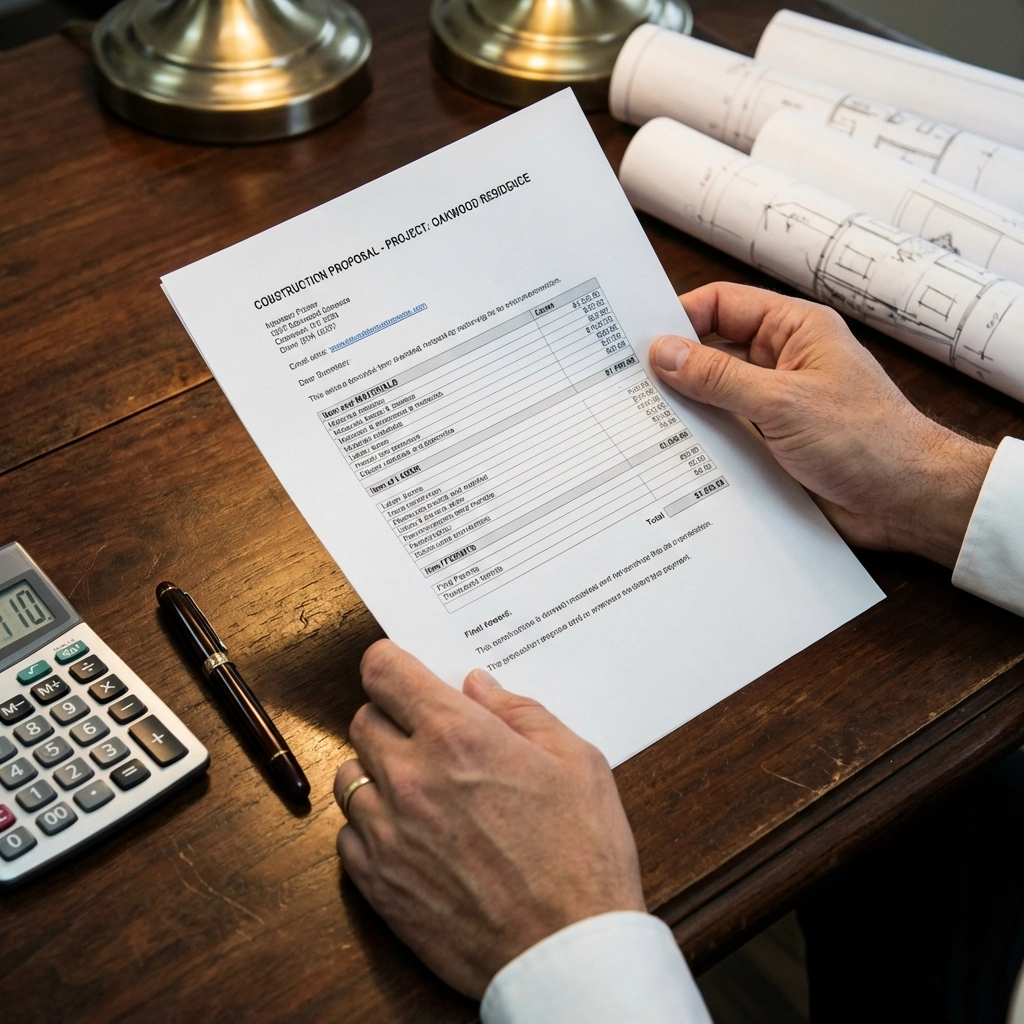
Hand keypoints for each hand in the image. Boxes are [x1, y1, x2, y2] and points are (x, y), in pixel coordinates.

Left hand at [334, 640, 644, 997]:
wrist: (568, 953)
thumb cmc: (582, 856)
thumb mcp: (577, 761)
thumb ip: (520, 711)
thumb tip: (477, 686)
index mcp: (458, 736)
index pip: (384, 670)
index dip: (391, 663)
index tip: (402, 671)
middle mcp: (410, 777)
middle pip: (363, 718)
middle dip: (393, 718)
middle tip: (430, 737)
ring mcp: (386, 832)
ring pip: (349, 774)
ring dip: (378, 771)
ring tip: (421, 788)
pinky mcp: (376, 882)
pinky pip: (348, 833)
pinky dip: (371, 826)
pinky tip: (412, 834)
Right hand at [650, 283, 994, 567]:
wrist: (907, 501)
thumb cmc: (869, 441)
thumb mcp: (783, 402)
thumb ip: (719, 377)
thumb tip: (666, 353)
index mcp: (794, 330)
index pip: (722, 305)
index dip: (680, 318)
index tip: (641, 343)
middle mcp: (783, 362)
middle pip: (713, 351)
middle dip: (676, 367)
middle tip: (632, 385)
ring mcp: (776, 404)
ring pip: (715, 396)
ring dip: (688, 409)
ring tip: (645, 421)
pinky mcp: (772, 443)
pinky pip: (725, 433)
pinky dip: (702, 441)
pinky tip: (674, 453)